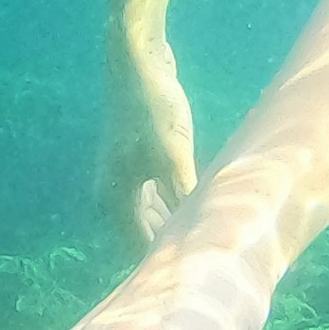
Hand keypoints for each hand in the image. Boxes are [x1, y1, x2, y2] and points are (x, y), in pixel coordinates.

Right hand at [101, 41, 197, 246]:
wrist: (138, 59)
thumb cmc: (152, 108)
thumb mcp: (174, 158)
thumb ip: (185, 199)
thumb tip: (202, 234)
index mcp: (113, 200)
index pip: (141, 251)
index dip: (170, 263)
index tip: (201, 270)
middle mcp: (113, 193)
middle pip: (147, 235)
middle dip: (178, 244)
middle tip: (215, 253)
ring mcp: (125, 175)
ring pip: (156, 214)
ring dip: (181, 222)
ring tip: (214, 234)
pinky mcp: (140, 159)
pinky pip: (160, 193)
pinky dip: (179, 200)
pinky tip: (204, 203)